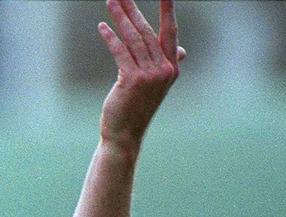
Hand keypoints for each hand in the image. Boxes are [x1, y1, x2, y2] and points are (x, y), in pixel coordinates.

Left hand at [98, 0, 184, 154]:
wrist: (125, 135)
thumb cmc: (137, 108)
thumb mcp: (156, 85)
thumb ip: (167, 64)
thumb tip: (182, 50)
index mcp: (172, 68)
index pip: (170, 32)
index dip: (167, 10)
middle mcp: (164, 69)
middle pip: (147, 31)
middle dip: (133, 9)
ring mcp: (149, 75)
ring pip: (134, 38)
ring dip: (120, 18)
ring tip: (111, 2)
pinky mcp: (132, 80)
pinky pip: (120, 52)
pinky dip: (111, 37)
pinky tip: (102, 27)